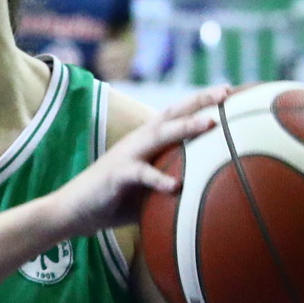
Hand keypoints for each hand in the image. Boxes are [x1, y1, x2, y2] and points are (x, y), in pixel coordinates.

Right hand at [47, 85, 231, 236]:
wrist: (73, 210)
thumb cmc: (115, 201)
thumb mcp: (149, 190)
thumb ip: (173, 183)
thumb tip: (209, 194)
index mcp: (147, 141)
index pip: (177, 114)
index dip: (201, 102)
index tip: (230, 91)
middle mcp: (138, 141)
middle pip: (172, 114)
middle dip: (199, 101)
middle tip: (226, 92)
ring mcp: (127, 156)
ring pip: (159, 135)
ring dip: (185, 128)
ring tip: (210, 123)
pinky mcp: (116, 175)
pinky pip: (140, 174)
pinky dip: (158, 179)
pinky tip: (176, 186)